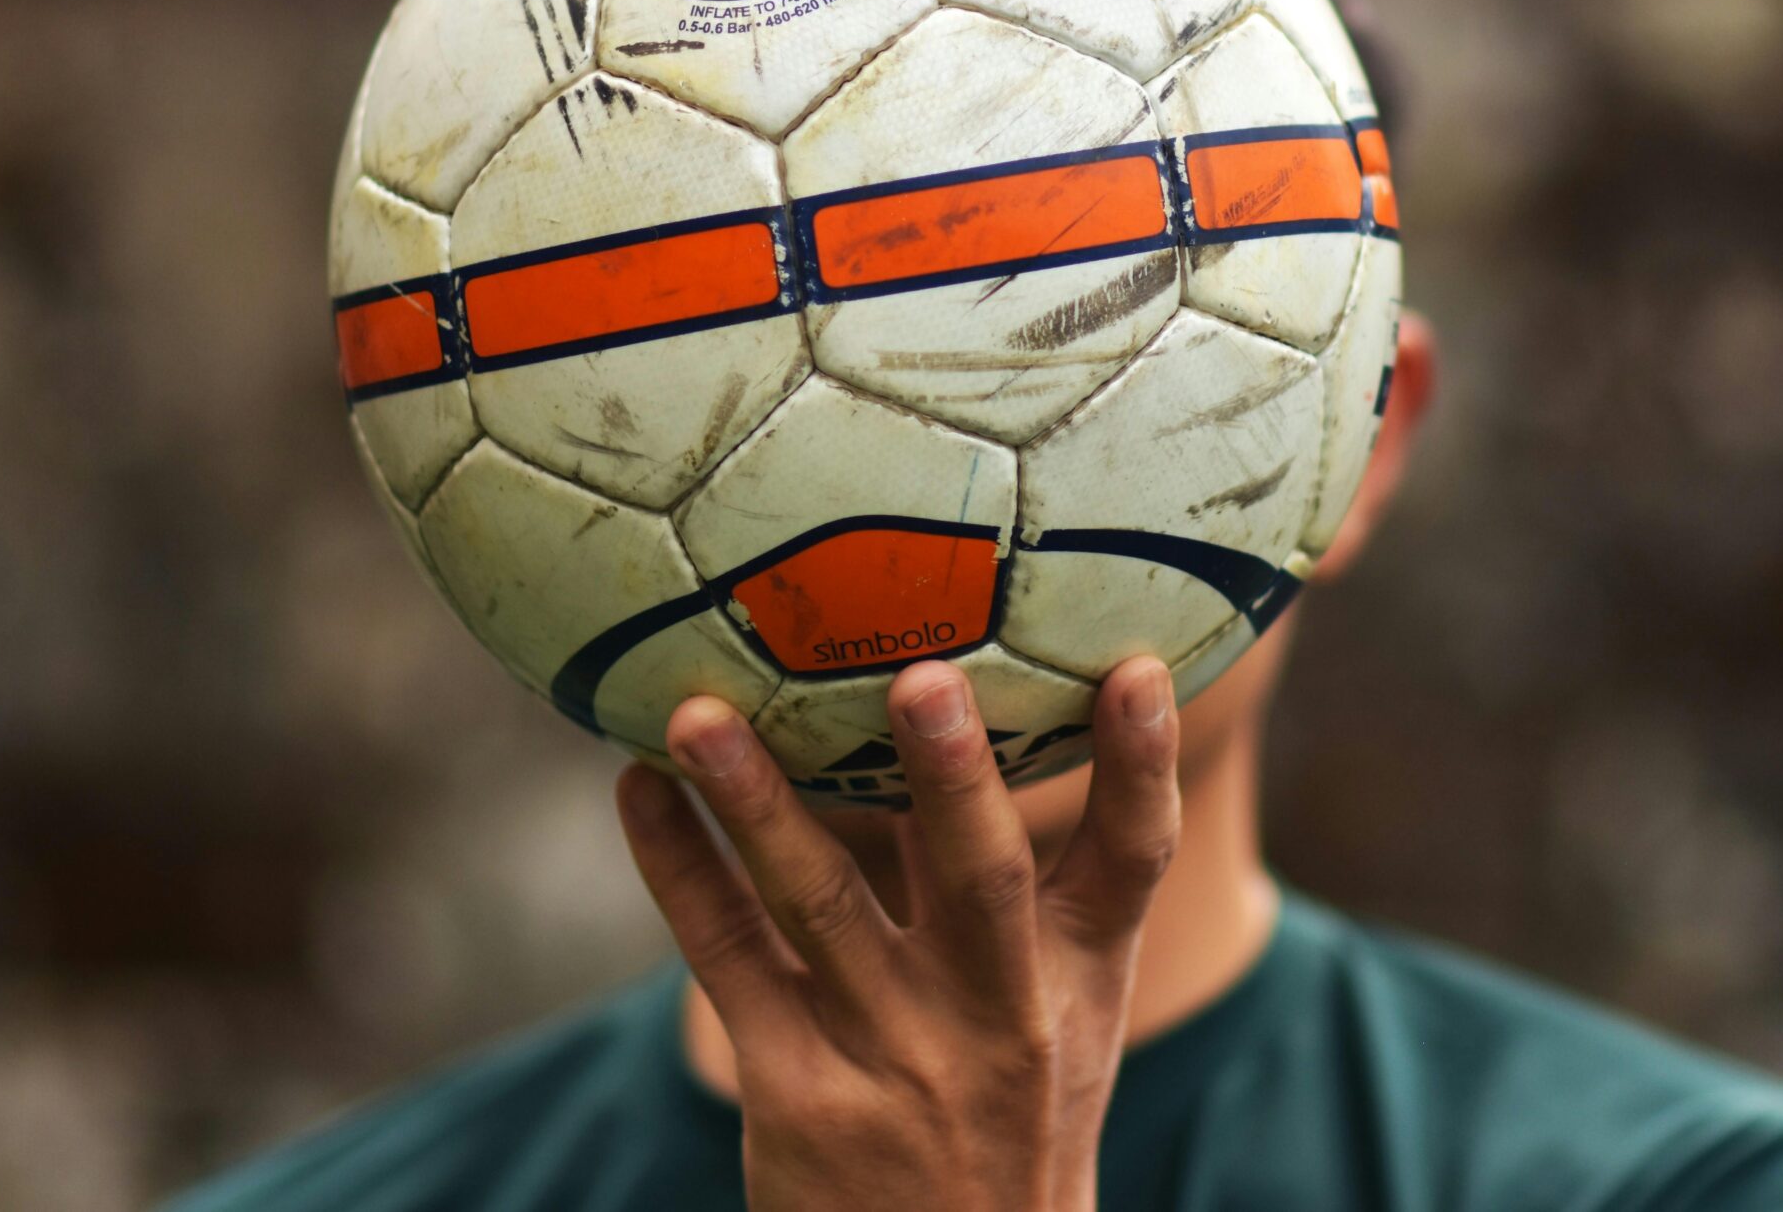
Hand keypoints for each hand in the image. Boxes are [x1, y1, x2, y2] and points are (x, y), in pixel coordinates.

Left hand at [614, 655, 1181, 1211]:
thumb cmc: (1008, 1114)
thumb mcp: (1060, 1017)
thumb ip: (1026, 890)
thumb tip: (959, 711)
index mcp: (1079, 980)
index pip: (1133, 860)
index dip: (1141, 763)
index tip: (1133, 668)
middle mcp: (999, 1014)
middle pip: (981, 876)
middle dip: (953, 777)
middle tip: (922, 679)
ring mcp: (894, 1054)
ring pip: (822, 902)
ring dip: (758, 802)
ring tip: (699, 716)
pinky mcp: (795, 1091)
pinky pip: (731, 958)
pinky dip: (682, 868)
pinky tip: (641, 790)